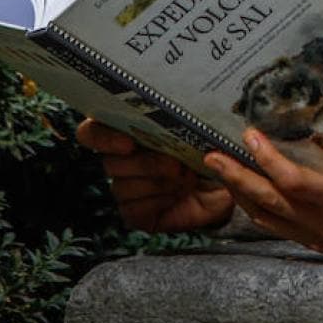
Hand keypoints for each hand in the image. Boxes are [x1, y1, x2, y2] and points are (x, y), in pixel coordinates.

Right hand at [77, 118, 233, 232]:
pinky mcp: (135, 213)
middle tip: (178, 164)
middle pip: (110, 163)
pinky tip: (178, 195)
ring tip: (187, 178)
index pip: (91, 132)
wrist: (231, 181)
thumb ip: (179, 118)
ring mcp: (126, 188)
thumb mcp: (198, 128)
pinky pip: (133, 209)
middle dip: (148, 164)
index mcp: (129, 131)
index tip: (129, 143)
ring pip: (122, 187)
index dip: (103, 138)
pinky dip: (160, 201)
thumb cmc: (211, 148)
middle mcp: (122, 160)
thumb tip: (174, 109)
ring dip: (160, 183)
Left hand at [204, 129, 322, 251]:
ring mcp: (318, 236)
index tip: (249, 135)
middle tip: (212, 156)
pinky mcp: (316, 242)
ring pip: (266, 217)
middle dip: (236, 178)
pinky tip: (247, 189)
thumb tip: (301, 116)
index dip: (266, 159)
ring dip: (241, 193)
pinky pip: (277, 226)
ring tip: (222, 169)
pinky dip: (258, 207)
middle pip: (269, 202)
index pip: (292, 181)